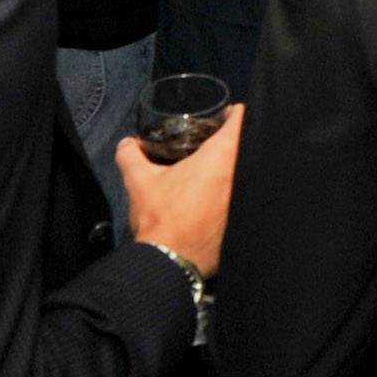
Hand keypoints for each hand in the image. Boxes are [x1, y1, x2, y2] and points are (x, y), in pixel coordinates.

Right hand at [117, 103, 239, 277]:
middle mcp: (242, 174)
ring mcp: (246, 200)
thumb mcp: (139, 181)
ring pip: (249, 174)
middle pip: (247, 147)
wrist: (169, 262)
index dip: (235, 114)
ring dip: (235, 172)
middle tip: (215, 144)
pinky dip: (236, 197)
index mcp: (222, 156)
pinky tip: (217, 202)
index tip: (225, 115)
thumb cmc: (160, 216)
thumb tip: (127, 143)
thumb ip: (131, 155)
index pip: (241, 120)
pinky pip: (247, 199)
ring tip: (215, 173)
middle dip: (234, 144)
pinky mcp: (245, 223)